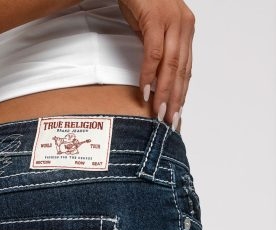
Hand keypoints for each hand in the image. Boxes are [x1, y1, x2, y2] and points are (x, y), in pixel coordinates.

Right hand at [118, 0, 194, 129]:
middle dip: (176, 99)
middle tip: (170, 121)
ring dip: (165, 92)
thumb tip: (154, 78)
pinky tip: (145, 90)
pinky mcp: (155, 19)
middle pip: (182, 70)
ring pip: (171, 65)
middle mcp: (183, 26)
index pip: (186, 68)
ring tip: (159, 112)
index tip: (178, 115)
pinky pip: (154, 53)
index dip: (182, 94)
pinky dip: (149, 74)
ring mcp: (171, 21)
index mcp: (185, 30)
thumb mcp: (152, 29)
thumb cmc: (140, 0)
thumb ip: (158, 50)